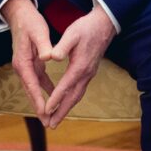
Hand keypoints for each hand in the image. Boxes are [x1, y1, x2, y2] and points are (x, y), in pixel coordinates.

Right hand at [2, 0, 55, 125]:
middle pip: (31, 92)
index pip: (31, 85)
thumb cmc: (30, 22)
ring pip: (34, 88)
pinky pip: (38, 80)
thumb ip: (43, 46)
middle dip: (39, 108)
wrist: (20, 14)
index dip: (38, 100)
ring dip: (41, 101)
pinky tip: (53, 95)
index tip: (45, 113)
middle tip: (48, 123)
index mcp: (22, 62)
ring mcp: (25, 66)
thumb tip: (48, 58)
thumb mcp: (38, 32)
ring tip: (50, 116)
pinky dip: (44, 88)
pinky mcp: (30, 62)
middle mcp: (22, 67)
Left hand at [44, 6, 116, 128]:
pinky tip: (66, 103)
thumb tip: (52, 57)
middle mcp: (86, 74)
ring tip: (56, 119)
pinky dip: (71, 100)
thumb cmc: (86, 28)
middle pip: (73, 98)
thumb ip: (61, 46)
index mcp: (79, 66)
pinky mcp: (89, 72)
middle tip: (50, 125)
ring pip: (77, 96)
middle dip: (61, 112)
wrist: (104, 24)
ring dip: (67, 109)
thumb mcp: (72, 34)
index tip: (46, 110)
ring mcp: (89, 74)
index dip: (55, 99)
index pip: (65, 87)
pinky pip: (80, 90)